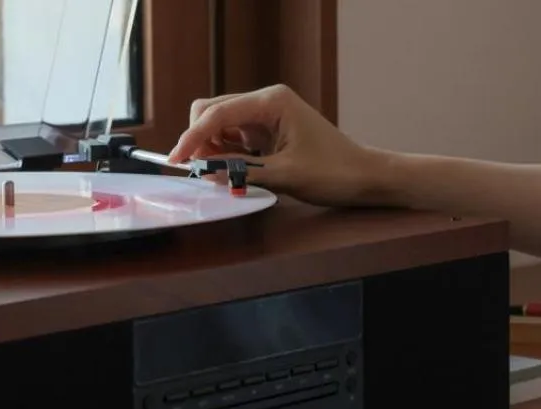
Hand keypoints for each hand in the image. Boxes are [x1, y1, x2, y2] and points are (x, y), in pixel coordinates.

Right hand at [167, 84, 385, 206]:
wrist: (364, 176)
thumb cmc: (334, 172)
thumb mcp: (285, 175)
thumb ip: (243, 172)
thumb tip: (207, 174)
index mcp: (272, 102)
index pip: (218, 113)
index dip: (192, 137)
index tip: (175, 160)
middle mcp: (266, 102)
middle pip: (212, 111)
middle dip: (199, 140)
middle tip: (201, 171)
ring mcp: (266, 116)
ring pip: (219, 125)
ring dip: (211, 148)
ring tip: (221, 174)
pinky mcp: (267, 132)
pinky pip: (233, 138)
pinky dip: (225, 154)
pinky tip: (233, 171)